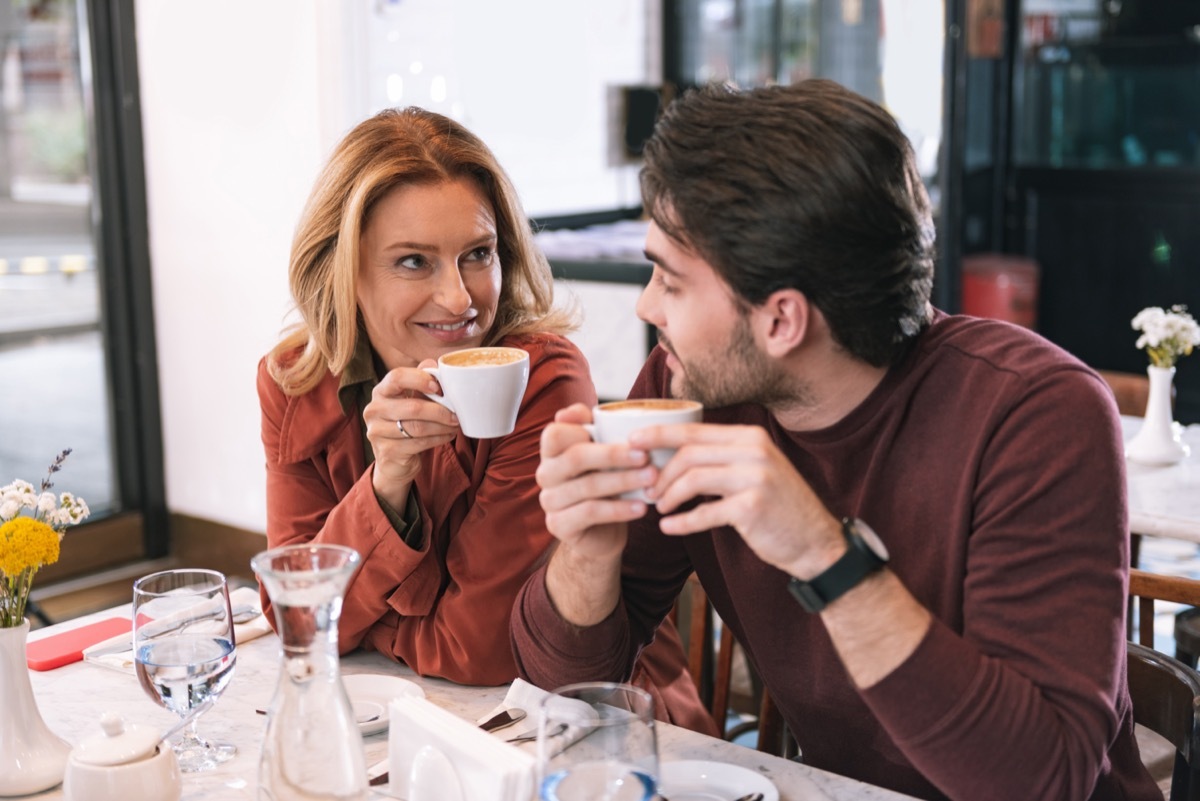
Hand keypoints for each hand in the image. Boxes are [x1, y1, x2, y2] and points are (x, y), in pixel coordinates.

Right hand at [363, 360, 458, 508]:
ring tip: (455, 425)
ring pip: (418, 427)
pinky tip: (448, 435)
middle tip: (457, 414)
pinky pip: (419, 443)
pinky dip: (438, 439)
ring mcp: (377, 432)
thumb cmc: (405, 423)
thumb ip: (419, 382)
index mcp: (380, 391)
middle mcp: (374, 410)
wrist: (394, 460)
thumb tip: (433, 363)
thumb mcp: (410, 400)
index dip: (420, 379)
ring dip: (442, 426)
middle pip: (412, 407)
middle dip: (439, 411)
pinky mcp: (387, 451)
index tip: (439, 388)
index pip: (397, 377)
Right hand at [535, 403, 652, 560]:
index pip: (555, 433)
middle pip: (576, 457)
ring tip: (652, 479)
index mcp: (551, 451)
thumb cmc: (606, 485)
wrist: (603, 532)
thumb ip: (595, 428)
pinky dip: (619, 509)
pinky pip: (590, 513)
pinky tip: (641, 507)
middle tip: (646, 455)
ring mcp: (549, 501)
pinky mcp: (558, 525)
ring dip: (623, 481)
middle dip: (614, 455)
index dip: (583, 429)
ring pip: (587, 486)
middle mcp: (545, 474)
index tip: (619, 433)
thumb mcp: (603, 454)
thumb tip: (581, 411)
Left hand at [633, 423, 843, 578]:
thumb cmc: (778, 507)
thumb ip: (722, 458)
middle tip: (648, 489)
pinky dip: (682, 522)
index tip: (631, 443)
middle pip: (689, 453)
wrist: (816, 541)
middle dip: (661, 472)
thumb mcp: (755, 470)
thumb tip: (673, 455)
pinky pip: (705, 512)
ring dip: (669, 495)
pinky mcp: (752, 507)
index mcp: (750, 437)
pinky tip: (669, 528)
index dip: (658, 435)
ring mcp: (755, 477)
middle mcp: (754, 450)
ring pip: (693, 479)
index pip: (693, 430)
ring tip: (660, 508)